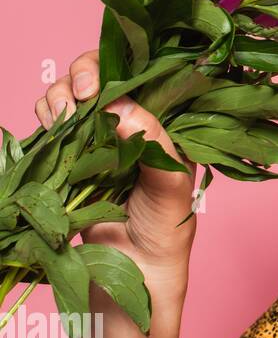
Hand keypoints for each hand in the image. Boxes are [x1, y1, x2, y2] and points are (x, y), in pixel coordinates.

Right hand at [36, 49, 197, 300]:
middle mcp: (133, 123)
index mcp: (166, 123)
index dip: (116, 66)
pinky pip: (54, 122)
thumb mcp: (171, 186)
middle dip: (81, 75)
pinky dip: (46, 116)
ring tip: (60, 116)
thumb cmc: (165, 229)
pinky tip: (50, 126)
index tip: (96, 84)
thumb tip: (120, 106)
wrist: (134, 271)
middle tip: (76, 97)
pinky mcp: (74, 156)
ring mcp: (101, 138)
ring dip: (59, 95)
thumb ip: (153, 146)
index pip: (144, 74)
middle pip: (101, 75)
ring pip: (72, 94)